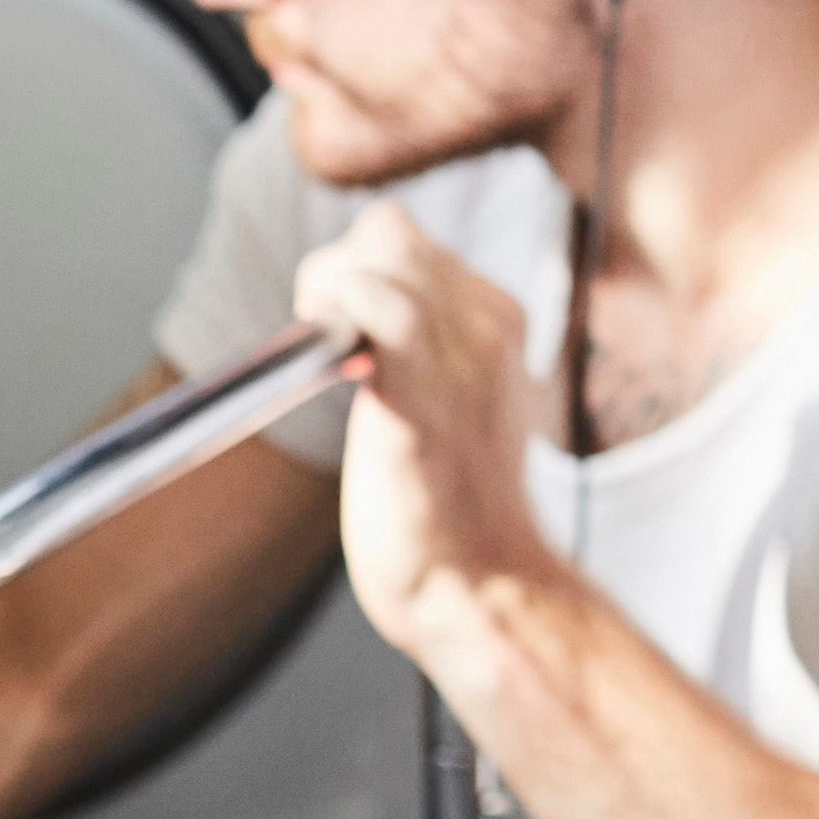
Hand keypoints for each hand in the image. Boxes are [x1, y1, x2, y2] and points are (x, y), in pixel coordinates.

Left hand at [290, 209, 562, 666]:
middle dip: (338, 269)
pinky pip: (384, 304)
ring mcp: (463, 352)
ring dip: (331, 285)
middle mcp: (489, 321)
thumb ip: (429, 357)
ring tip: (323, 349)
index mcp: (498, 321)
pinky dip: (341, 303)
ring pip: (384, 249)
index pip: (411, 241)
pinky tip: (329, 355)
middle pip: (392, 233)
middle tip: (320, 337)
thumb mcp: (457, 411)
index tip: (337, 326)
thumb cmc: (453, 512)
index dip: (359, 268)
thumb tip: (367, 328)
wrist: (483, 585)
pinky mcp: (424, 392)